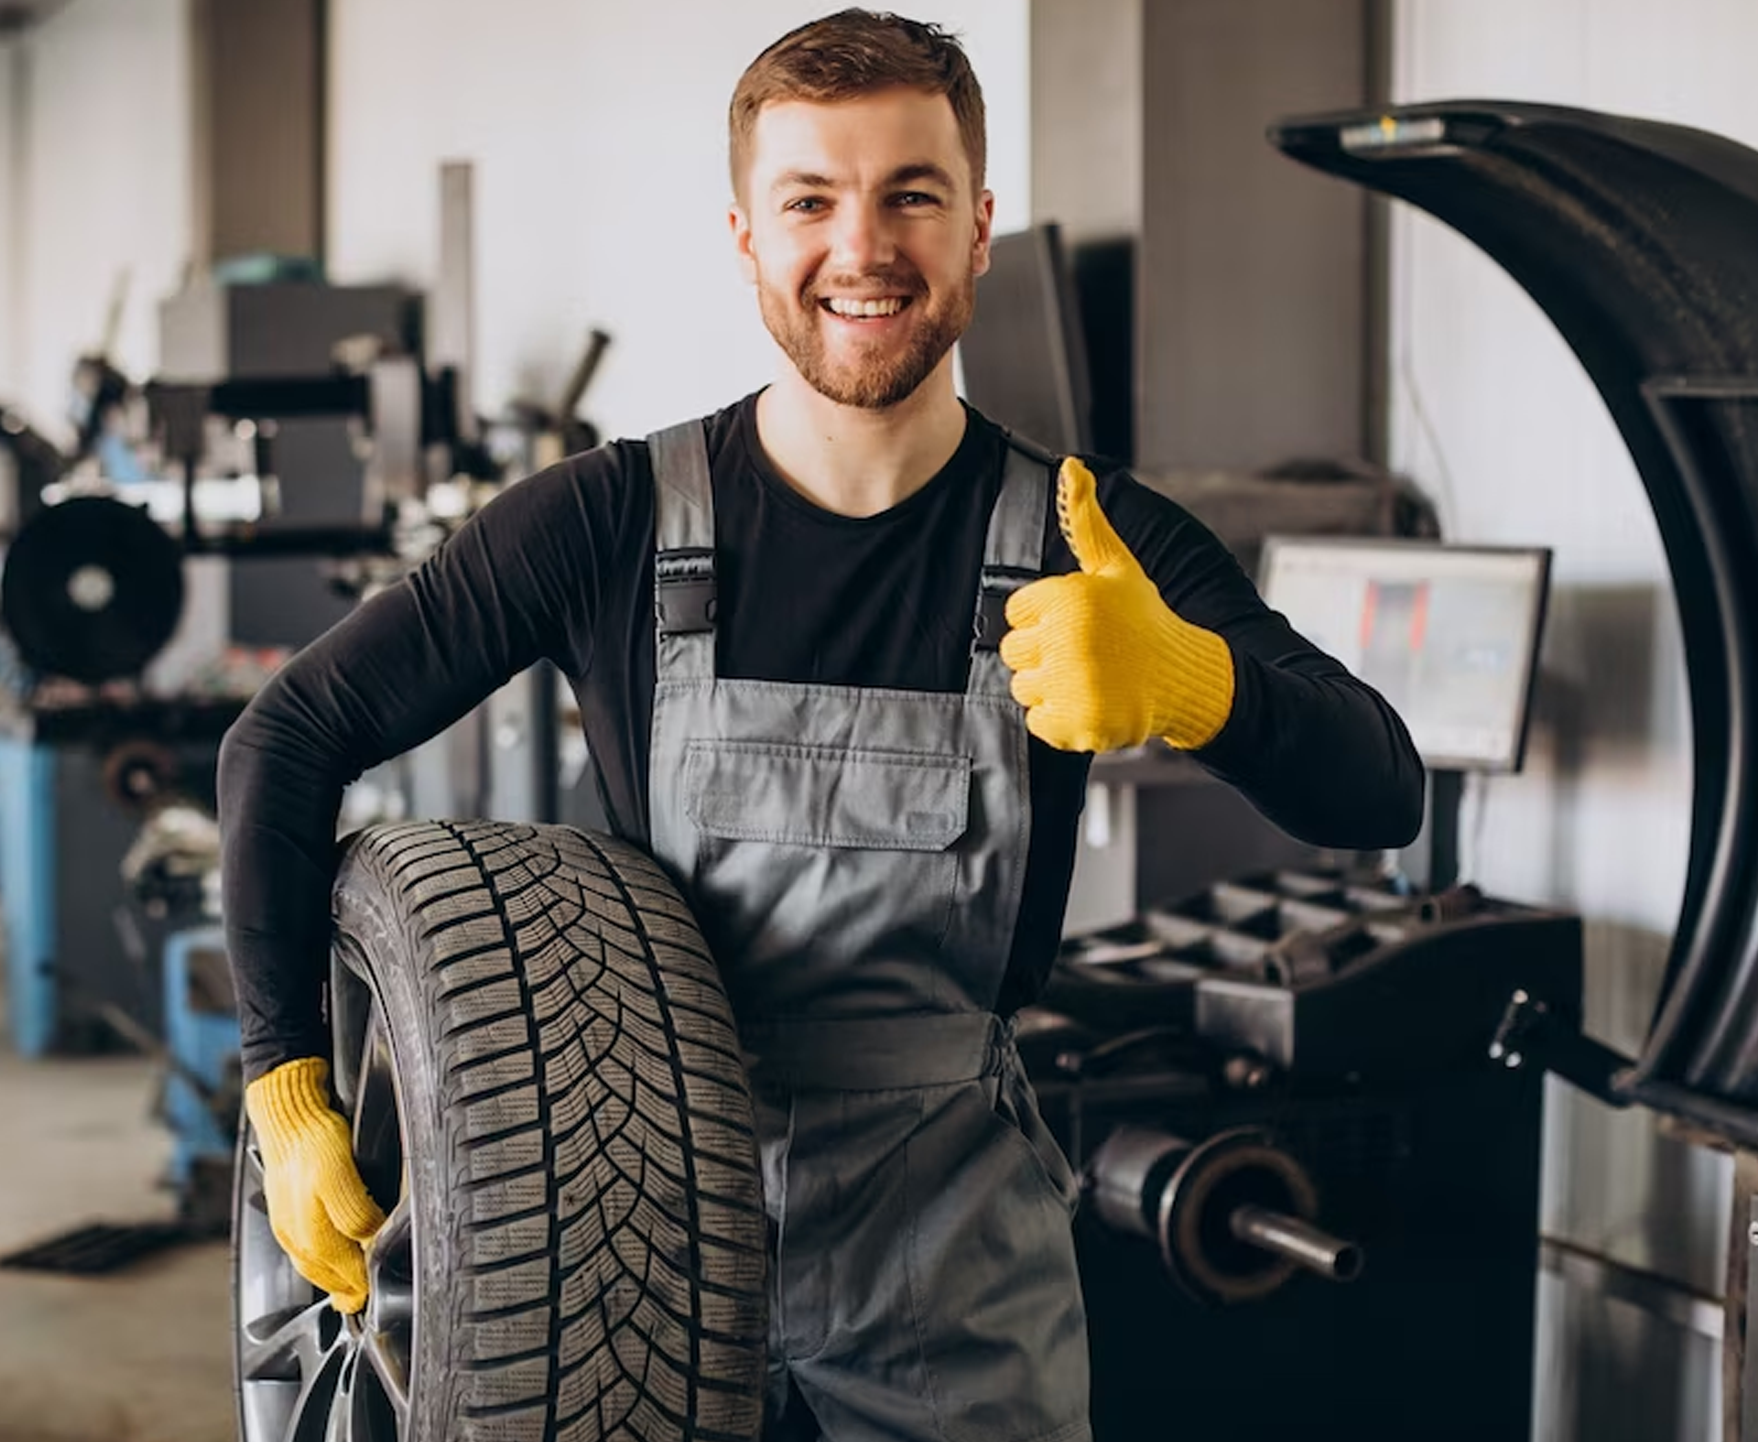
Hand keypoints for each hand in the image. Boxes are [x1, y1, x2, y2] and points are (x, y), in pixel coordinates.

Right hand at [243, 1056, 385, 1313]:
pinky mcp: (284, 1211)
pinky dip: (321, 1260)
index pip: (348, 1272)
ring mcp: (287, 1225)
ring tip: (351, 1290)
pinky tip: (330, 1257)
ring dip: (334, 1278)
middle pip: (329, 1275)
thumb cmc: (313, 1137)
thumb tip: (372, 1243)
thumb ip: (355, 1213)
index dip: (367, 1284)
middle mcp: (296, 1235)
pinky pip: (304, 1248)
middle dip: (350, 1288)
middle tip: (368, 1300)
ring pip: (314, 1265)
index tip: (383, 1293)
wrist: (285, 1111)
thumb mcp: (339, 1172)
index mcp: (311, 1231)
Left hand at [1000, 457, 1234, 752]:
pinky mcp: (1076, 723)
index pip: (1015, 613)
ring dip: (1050, 688)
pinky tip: (1091, 703)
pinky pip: (1036, 722)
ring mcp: (1072, 684)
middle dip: (1044, 654)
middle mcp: (1068, 639)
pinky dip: (1059, 720)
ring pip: (1023, 688)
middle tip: (1084, 654)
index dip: (1043, 619)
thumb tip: (1071, 466)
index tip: (1076, 623)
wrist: (1185, 677)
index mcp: (1069, 598)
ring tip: (1090, 678)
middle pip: (1013, 653)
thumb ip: (1085, 521)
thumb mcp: (1116, 567)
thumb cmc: (1144, 619)